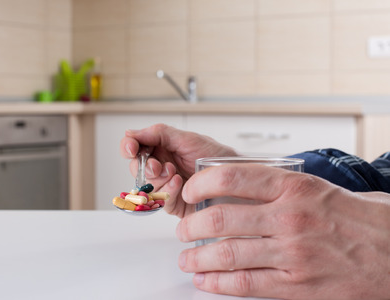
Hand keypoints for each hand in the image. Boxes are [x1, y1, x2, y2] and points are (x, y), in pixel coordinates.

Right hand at [120, 123, 236, 217]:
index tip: (131, 147)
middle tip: (157, 165)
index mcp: (163, 148)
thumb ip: (159, 134)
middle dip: (143, 166)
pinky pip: (159, 200)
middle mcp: (162, 167)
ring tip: (175, 172)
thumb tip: (131, 132)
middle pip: (136, 167)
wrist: (237, 179)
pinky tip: (179, 184)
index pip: (136, 147)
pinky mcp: (173, 203)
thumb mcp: (188, 139)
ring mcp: (166, 186)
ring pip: (145, 184)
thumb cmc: (217, 156)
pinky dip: (167, 191)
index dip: (129, 146)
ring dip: (158, 178)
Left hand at [176, 163, 389, 298]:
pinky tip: (205, 280)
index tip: (190, 192)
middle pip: (220, 219)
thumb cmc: (356, 218)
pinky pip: (246, 285)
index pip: (231, 178)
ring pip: (227, 254)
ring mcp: (292, 254)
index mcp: (293, 188)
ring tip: (186, 258)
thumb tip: (234, 186)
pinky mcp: (296, 287)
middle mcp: (289, 218)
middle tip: (183, 230)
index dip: (200, 185)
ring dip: (197, 258)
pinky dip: (218, 283)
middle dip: (191, 226)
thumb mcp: (316, 188)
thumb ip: (276, 187)